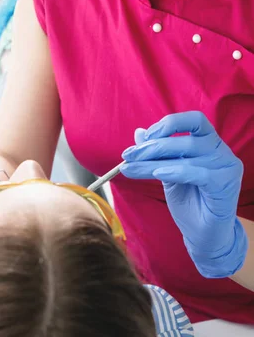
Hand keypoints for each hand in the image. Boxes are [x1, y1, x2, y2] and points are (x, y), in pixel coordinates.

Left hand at [120, 111, 247, 277]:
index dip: (169, 124)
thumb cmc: (189, 202)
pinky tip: (158, 173)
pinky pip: (198, 173)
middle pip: (185, 139)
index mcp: (210, 143)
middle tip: (128, 156)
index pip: (194, 120)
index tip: (144, 137)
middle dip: (152, 147)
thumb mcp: (166, 172)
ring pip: (186, 156)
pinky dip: (175, 171)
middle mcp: (221, 151)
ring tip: (132, 168)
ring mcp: (227, 167)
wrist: (203, 235)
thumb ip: (156, 152)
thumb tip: (138, 132)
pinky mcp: (226, 185)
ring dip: (154, 161)